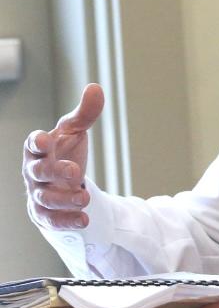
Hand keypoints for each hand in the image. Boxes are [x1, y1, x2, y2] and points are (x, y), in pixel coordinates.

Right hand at [22, 83, 103, 229]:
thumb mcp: (75, 130)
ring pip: (44, 198)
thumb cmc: (64, 150)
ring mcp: (39, 193)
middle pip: (37, 172)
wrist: (61, 181)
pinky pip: (52, 220)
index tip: (44, 139)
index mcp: (40, 148)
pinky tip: (84, 219)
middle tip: (76, 172)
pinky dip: (67, 220)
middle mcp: (34, 171)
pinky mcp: (46, 214)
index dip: (37, 142)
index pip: (33, 144)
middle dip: (54, 172)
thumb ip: (85, 112)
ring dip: (64, 199)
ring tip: (84, 198)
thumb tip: (95, 87)